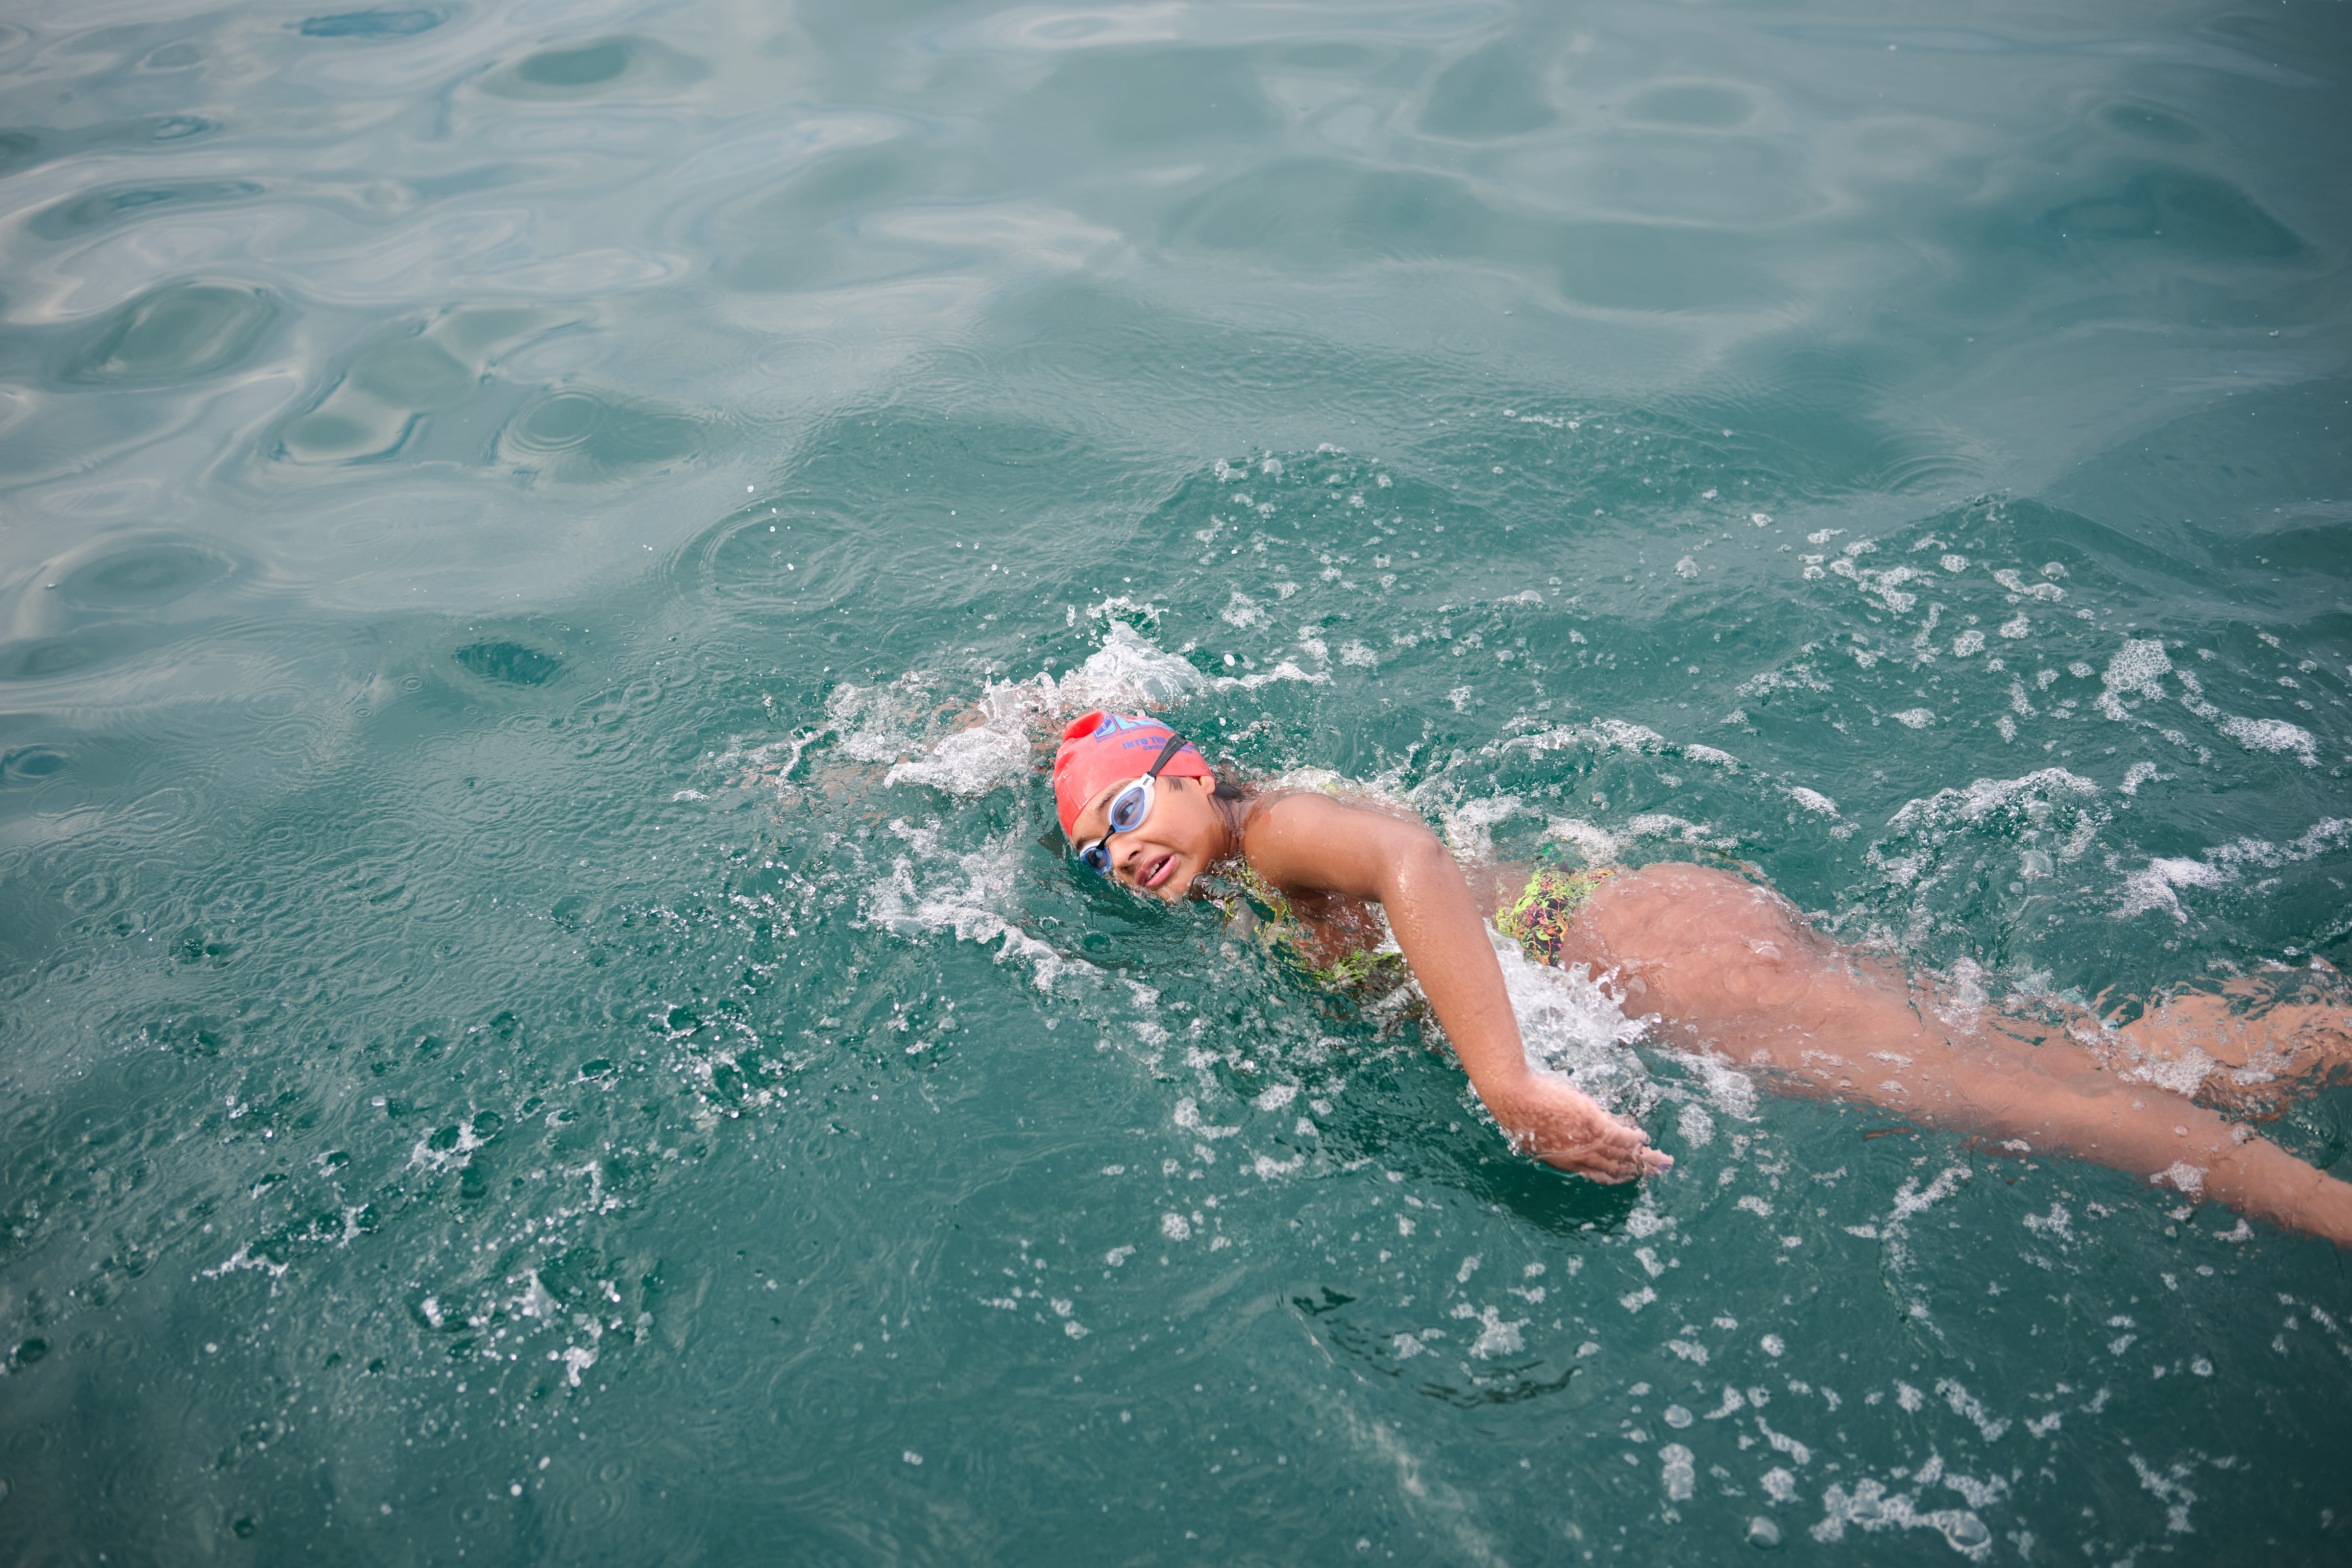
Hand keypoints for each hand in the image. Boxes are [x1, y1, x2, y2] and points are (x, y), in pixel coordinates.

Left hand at [1491, 1074, 1672, 1184]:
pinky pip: (1619, 1135)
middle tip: (1654, 1171)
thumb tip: (1567, 1137)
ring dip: (1643, 1157)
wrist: (1513, 1097)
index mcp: (1565, 1162)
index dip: (1614, 1175)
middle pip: (1615, 1168)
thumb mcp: (1538, 1134)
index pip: (1596, 1173)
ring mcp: (1586, 1140)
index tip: (1626, 1175)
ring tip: (1660, 1159)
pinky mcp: (1591, 1122)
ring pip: (1621, 1154)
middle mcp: (1579, 1157)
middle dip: (1636, 1171)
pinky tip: (1642, 1136)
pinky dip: (1633, 1137)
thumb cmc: (1519, 1112)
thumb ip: (1557, 1140)